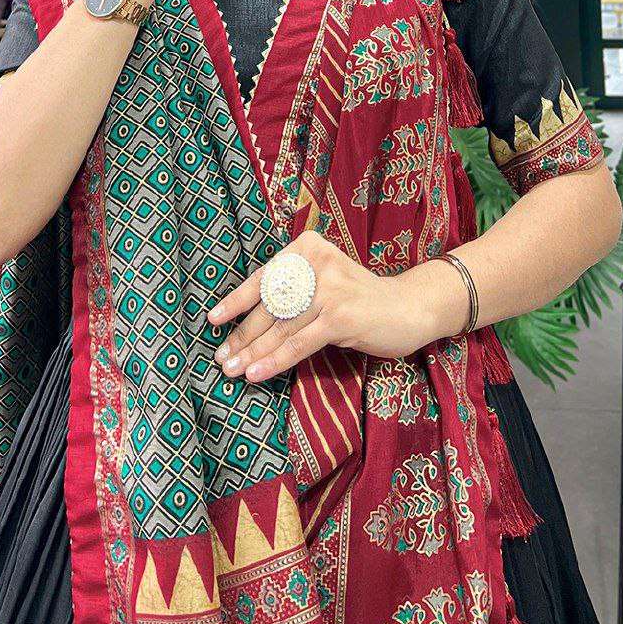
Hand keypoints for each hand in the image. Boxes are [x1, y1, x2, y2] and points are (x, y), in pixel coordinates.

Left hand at [206, 231, 468, 383]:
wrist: (410, 307)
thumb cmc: (360, 299)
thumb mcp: (324, 283)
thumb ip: (294, 291)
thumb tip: (247, 322)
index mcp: (308, 248)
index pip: (264, 277)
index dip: (236, 301)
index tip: (213, 320)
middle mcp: (316, 262)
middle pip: (269, 305)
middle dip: (242, 335)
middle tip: (221, 358)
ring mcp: (329, 288)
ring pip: (281, 328)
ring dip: (253, 353)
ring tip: (233, 371)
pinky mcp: (340, 316)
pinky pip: (298, 344)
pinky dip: (274, 361)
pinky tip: (256, 375)